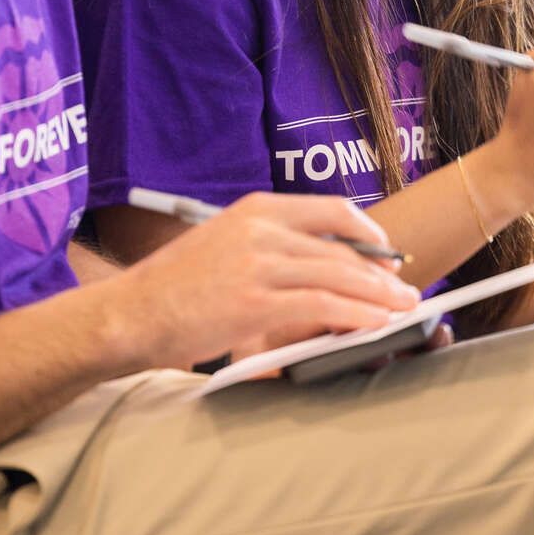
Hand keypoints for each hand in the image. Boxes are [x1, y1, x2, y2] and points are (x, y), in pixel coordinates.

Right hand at [111, 193, 418, 370]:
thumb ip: (267, 250)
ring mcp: (259, 264)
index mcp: (255, 209)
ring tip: (403, 310)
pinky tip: (374, 325)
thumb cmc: (171, 288)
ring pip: (339, 277)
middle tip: (405, 291)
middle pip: (341, 248)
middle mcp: (261, 229)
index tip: (386, 251)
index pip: (330, 209)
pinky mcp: (255, 302)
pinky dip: (356, 316)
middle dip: (381, 273)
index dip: (368, 232)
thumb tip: (316, 270)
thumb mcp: (222, 246)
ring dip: (379, 296)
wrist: (128, 313)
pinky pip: (322, 307)